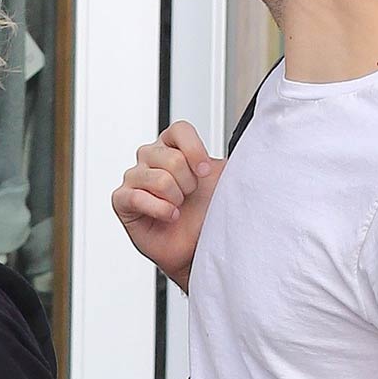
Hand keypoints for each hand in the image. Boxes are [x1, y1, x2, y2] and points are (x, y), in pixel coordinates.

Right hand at [111, 121, 219, 290]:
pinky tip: (169, 217)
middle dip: (187, 183)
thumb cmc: (207, 214)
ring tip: (178, 208)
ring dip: (175, 198)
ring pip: (157, 178)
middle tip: (189, 197)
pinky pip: (137, 196)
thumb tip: (255, 139)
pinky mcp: (122, 200)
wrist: (198, 248)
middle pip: (170, 157)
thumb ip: (228, 154)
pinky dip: (159, 210)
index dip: (195, 151)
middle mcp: (150, 158)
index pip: (179, 130)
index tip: (206, 172)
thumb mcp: (223, 179)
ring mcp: (133, 178)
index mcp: (172, 146)